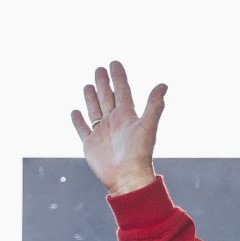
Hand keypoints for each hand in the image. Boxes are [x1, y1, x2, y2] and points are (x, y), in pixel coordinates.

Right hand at [72, 61, 165, 196]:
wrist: (128, 178)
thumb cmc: (139, 154)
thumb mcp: (147, 126)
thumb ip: (154, 105)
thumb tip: (164, 85)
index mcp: (127, 117)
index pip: (123, 91)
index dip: (119, 77)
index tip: (114, 62)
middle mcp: (114, 122)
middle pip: (107, 98)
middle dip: (104, 83)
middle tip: (99, 68)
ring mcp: (102, 133)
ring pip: (95, 110)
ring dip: (91, 98)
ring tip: (88, 85)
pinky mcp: (90, 144)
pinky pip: (83, 129)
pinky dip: (78, 120)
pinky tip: (75, 111)